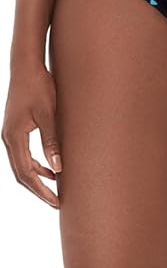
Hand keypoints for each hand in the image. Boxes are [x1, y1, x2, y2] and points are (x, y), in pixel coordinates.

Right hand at [1, 60, 61, 208]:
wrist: (26, 66)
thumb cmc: (38, 87)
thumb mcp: (48, 114)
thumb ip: (51, 141)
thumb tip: (58, 168)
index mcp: (14, 137)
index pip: (26, 173)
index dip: (40, 190)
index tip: (56, 201)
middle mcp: (8, 138)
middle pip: (21, 173)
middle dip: (38, 188)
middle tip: (56, 202)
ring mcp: (10, 133)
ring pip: (21, 164)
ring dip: (37, 177)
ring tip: (56, 187)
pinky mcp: (15, 128)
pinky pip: (23, 154)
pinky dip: (35, 164)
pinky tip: (50, 167)